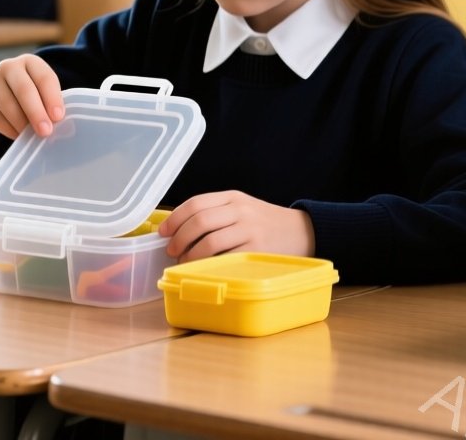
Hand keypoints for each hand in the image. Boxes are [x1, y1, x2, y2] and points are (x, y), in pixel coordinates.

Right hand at [0, 54, 64, 143]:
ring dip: (23, 124)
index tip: (59, 117)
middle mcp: (8, 67)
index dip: (53, 98)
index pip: (44, 78)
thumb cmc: (27, 96)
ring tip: (33, 137)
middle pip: (24, 90)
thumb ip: (50, 104)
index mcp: (30, 62)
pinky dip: (10, 130)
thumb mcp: (39, 92)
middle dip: (37, 112)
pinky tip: (18, 136)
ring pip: (9, 106)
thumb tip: (64, 127)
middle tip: (46, 131)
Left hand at [158, 191, 314, 260]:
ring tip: (185, 262)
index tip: (163, 232)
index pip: (196, 203)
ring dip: (190, 255)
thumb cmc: (266, 223)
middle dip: (179, 238)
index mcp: (233, 197)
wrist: (302, 231)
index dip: (174, 219)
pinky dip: (208, 264)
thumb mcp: (243, 208)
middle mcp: (240, 210)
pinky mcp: (256, 249)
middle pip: (199, 221)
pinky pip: (225, 257)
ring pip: (209, 241)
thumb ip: (216, 213)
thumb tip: (178, 229)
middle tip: (172, 250)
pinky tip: (204, 268)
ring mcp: (249, 230)